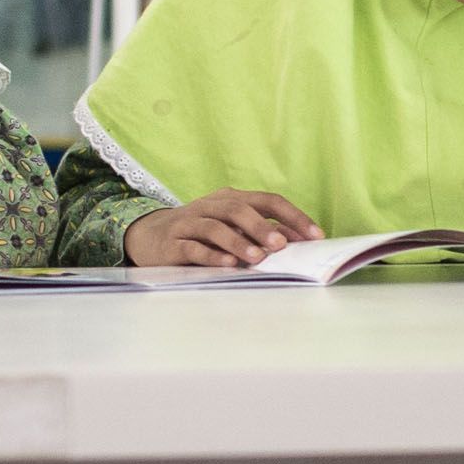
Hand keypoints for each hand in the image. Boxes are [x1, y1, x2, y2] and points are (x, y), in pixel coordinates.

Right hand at [125, 189, 318, 267]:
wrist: (149, 236)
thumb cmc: (201, 233)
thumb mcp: (232, 227)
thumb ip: (263, 231)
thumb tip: (301, 240)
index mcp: (231, 198)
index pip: (267, 201)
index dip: (293, 216)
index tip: (315, 236)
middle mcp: (210, 206)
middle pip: (238, 210)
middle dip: (262, 227)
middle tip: (281, 245)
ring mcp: (189, 223)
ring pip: (215, 228)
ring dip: (238, 242)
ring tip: (257, 258)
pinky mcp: (172, 244)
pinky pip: (193, 248)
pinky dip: (212, 256)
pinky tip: (228, 265)